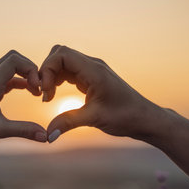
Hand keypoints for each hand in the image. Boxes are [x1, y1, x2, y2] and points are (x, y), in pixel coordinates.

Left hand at [0, 50, 47, 148]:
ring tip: (37, 92)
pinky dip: (21, 81)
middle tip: (39, 88)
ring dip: (26, 75)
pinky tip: (29, 93)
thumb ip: (23, 131)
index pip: (15, 60)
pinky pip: (8, 76)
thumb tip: (46, 137)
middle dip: (31, 69)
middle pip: (14, 58)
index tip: (38, 89)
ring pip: (11, 66)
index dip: (31, 70)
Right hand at [40, 45, 165, 142]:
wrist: (144, 119)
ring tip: (49, 97)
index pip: (61, 55)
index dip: (47, 69)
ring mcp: (92, 70)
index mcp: (94, 70)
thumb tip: (47, 135)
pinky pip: (69, 71)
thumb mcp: (95, 119)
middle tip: (45, 94)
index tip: (46, 92)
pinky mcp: (91, 78)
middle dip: (47, 71)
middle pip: (59, 54)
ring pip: (63, 62)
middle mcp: (93, 65)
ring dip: (52, 76)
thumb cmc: (125, 117)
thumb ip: (68, 123)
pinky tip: (56, 96)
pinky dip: (58, 80)